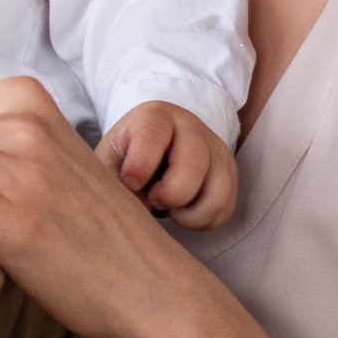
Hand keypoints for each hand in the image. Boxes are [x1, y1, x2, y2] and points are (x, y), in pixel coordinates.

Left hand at [98, 101, 237, 228]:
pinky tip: (182, 212)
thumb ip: (111, 180)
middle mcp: (190, 127)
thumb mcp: (110, 160)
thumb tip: (134, 211)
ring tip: (168, 208)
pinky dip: (201, 220)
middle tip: (152, 199)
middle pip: (193, 165)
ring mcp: (215, 148)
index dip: (141, 164)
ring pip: (217, 190)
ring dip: (188, 213)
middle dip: (169, 195)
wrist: (155, 146)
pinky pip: (224, 207)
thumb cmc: (127, 156)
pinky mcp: (228, 171)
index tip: (130, 184)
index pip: (153, 133)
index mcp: (155, 116)